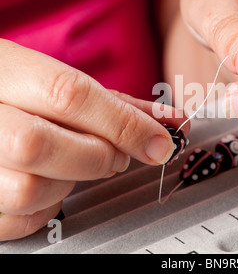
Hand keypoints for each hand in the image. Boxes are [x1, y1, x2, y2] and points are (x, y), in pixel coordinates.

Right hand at [0, 39, 188, 240]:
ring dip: (68, 182)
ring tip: (68, 164)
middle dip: (95, 155)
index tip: (159, 142)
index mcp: (1, 70)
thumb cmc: (18, 92)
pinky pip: (18, 220)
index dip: (123, 123)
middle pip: (40, 144)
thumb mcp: (56, 80)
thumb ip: (115, 103)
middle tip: (111, 154)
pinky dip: (47, 207)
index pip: (67, 94)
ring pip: (29, 190)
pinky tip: (48, 182)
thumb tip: (168, 120)